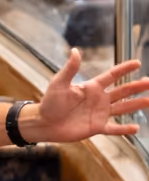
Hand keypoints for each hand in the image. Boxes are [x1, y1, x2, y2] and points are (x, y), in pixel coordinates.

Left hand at [26, 48, 148, 141]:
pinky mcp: (96, 127)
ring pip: (123, 108)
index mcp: (92, 87)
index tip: (137, 63)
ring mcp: (99, 113)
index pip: (112, 76)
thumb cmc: (49, 103)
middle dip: (137, 86)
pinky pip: (113, 128)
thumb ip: (70, 69)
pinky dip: (124, 129)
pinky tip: (136, 128)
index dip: (125, 69)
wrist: (44, 123)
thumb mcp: (59, 84)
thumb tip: (75, 51)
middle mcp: (99, 99)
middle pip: (123, 91)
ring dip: (136, 104)